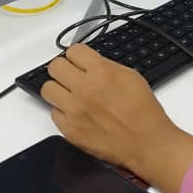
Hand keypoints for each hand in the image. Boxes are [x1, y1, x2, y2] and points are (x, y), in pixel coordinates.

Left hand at [41, 44, 192, 192]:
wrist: (145, 142)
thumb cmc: (143, 111)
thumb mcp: (131, 76)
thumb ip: (106, 66)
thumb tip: (89, 63)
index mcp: (101, 72)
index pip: (73, 51)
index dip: (77, 55)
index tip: (78, 61)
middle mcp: (84, 89)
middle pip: (55, 66)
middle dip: (63, 68)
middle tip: (70, 75)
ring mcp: (74, 110)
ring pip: (47, 89)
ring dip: (58, 89)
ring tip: (70, 94)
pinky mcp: (69, 130)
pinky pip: (53, 113)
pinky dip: (63, 112)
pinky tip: (77, 113)